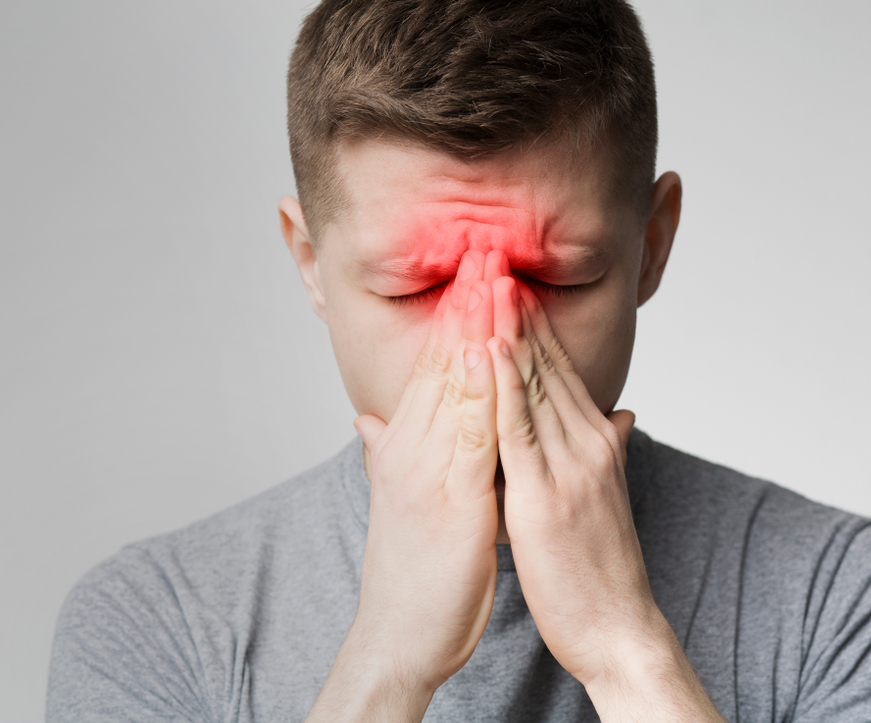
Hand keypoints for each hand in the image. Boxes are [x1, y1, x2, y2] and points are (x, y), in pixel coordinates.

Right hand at [308, 250, 499, 720]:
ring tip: (490, 274)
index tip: (475, 271)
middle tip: (483, 246)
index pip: (433, 366)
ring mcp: (426, 467)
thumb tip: (373, 424)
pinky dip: (477, 387)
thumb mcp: (401, 499)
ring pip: (451, 382)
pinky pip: (466, 431)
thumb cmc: (413, 567)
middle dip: (464, 303)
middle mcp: (411, 446)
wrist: (399, 632)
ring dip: (472, 326)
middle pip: (440, 360)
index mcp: (408, 445)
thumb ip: (390, 454)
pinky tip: (489, 351)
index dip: (455, 317)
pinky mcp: (447, 495)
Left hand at [485, 254, 723, 721]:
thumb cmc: (604, 565)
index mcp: (594, 442)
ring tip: (489, 280)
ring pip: (534, 384)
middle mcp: (587, 442)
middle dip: (519, 311)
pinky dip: (505, 384)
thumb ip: (610, 450)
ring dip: (510, 329)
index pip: (560, 370)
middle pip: (547, 364)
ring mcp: (570, 465)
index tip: (510, 283)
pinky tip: (490, 348)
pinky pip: (520, 429)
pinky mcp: (547, 494)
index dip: (534, 325)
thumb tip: (622, 415)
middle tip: (494, 260)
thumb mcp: (607, 496)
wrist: (620, 625)